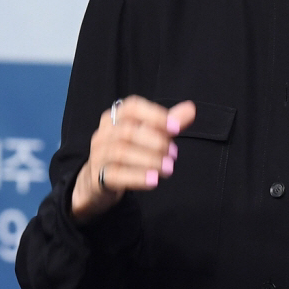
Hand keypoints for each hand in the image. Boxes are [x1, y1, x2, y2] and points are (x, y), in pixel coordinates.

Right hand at [71, 96, 195, 222]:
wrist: (99, 181)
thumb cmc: (129, 150)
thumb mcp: (148, 135)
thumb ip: (168, 123)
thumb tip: (191, 108)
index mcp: (116, 116)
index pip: (132, 107)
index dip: (155, 115)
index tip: (176, 128)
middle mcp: (104, 132)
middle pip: (127, 131)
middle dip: (155, 142)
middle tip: (174, 154)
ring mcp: (98, 154)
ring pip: (121, 153)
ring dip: (149, 160)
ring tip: (168, 168)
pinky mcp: (97, 176)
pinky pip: (114, 175)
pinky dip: (136, 177)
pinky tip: (154, 181)